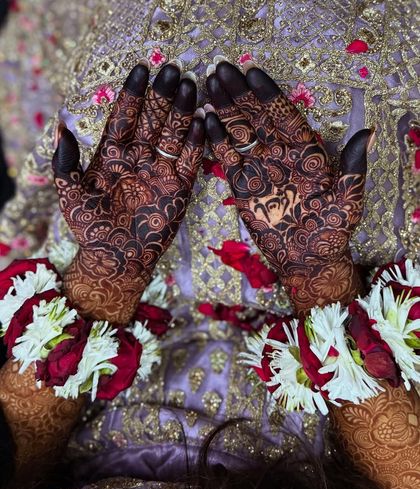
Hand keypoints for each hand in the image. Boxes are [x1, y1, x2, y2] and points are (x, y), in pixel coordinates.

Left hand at [53, 62, 203, 323]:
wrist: (116, 258)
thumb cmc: (91, 228)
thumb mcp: (70, 194)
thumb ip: (66, 162)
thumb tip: (60, 128)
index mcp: (113, 156)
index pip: (125, 118)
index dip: (133, 95)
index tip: (142, 70)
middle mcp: (139, 159)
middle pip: (153, 120)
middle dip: (163, 95)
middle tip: (174, 70)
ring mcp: (160, 172)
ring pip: (173, 135)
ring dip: (182, 111)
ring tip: (190, 86)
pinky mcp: (180, 188)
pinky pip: (191, 160)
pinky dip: (197, 142)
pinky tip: (202, 120)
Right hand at [205, 61, 372, 314]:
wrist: (307, 258)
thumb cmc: (331, 230)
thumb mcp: (347, 198)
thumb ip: (352, 166)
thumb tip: (369, 132)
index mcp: (304, 151)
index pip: (284, 114)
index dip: (268, 94)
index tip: (252, 73)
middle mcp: (279, 154)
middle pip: (257, 116)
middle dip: (239, 93)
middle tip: (221, 70)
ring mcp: (258, 168)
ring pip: (239, 132)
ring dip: (224, 109)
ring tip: (208, 85)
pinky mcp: (242, 185)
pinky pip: (226, 158)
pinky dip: (215, 140)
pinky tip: (205, 121)